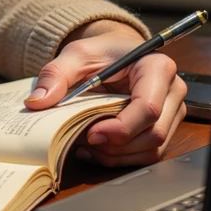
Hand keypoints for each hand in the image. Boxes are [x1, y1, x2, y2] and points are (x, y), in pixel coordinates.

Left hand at [24, 18, 186, 166]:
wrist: (115, 55)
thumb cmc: (102, 52)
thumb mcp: (75, 55)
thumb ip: (55, 75)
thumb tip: (38, 101)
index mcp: (156, 67)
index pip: (148, 108)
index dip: (121, 128)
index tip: (92, 134)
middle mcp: (172, 91)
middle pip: (153, 133)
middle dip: (116, 145)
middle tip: (84, 139)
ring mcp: (172, 112)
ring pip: (152, 149)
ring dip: (117, 155)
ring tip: (86, 144)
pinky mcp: (164, 127)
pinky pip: (148, 153)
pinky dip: (121, 157)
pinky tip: (96, 149)